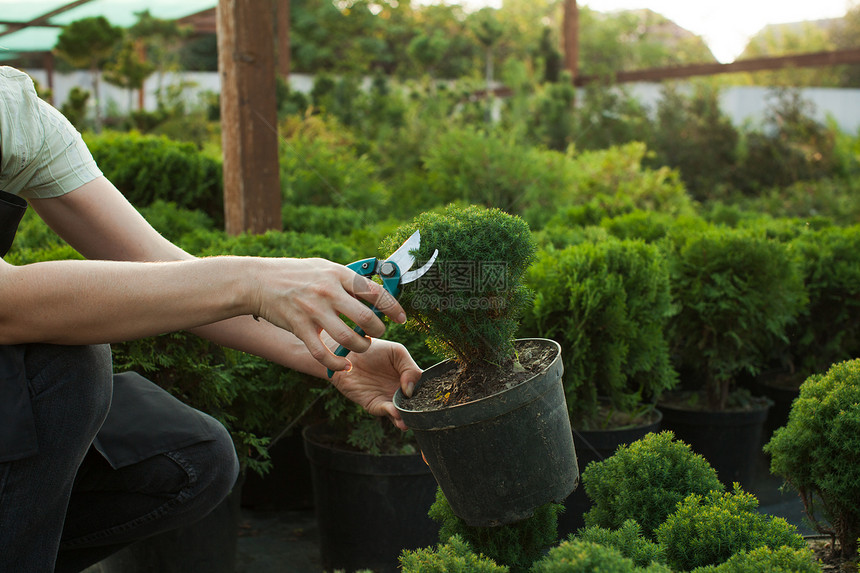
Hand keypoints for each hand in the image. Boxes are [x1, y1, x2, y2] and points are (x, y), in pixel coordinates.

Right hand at [253, 258, 406, 373]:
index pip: (375, 292)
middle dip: (378, 330)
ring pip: (348, 338)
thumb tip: (374, 289)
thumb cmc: (295, 273)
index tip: (401, 319)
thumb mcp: (324, 267)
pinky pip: (322, 353)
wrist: (258, 281)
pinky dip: (337, 363)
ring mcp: (314, 310)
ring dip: (361, 347)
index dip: (393, 307)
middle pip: (367, 318)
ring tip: (361, 346)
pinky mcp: (300, 327)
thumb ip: (348, 279)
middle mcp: (328, 292)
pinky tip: (345, 365)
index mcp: (338, 274)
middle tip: (376, 333)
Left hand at [330, 338, 421, 430]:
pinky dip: (393, 415)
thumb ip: (409, 368)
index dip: (429, 393)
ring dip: (407, 418)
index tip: (432, 397)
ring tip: (408, 420)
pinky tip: (397, 413)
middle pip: (415, 404)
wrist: (347, 354)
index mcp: (410, 376)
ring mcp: (389, 398)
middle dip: (419, 411)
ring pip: (403, 413)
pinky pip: (387, 412)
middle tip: (422, 413)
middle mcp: (402, 390)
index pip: (424, 387)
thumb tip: (411, 390)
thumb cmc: (373, 349)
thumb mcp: (397, 352)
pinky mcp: (376, 405)